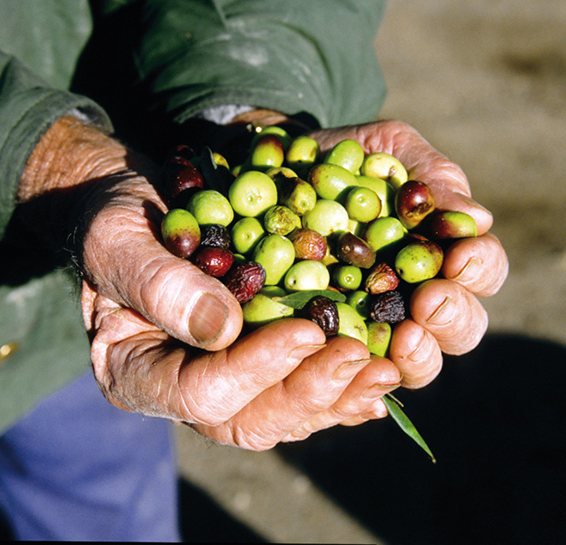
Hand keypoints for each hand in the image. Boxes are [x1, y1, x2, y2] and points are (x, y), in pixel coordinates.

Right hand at [18, 115, 401, 449]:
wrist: (139, 211)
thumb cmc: (117, 223)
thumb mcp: (119, 241)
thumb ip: (157, 285)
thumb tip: (222, 328)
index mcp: (137, 373)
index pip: (200, 394)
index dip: (255, 368)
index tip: (305, 330)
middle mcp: (183, 392)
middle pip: (250, 421)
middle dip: (309, 392)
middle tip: (359, 358)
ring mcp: (225, 383)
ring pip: (284, 414)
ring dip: (338, 396)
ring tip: (387, 369)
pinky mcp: (257, 365)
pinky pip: (301, 389)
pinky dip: (343, 388)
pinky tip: (383, 375)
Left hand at [309, 120, 508, 387]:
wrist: (275, 170)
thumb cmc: (340, 158)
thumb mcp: (387, 149)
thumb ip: (431, 175)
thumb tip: (477, 219)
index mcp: (438, 253)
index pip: (479, 271)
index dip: (479, 269)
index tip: (459, 257)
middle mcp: (413, 296)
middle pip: (457, 328)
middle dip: (452, 319)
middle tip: (428, 303)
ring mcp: (371, 324)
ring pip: (414, 362)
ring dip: (417, 357)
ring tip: (402, 340)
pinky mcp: (329, 340)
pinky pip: (352, 372)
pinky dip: (360, 378)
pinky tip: (354, 366)